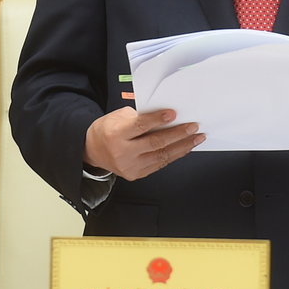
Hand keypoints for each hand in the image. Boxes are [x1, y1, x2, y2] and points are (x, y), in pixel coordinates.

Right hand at [83, 107, 204, 180]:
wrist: (93, 150)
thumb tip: (166, 117)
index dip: (158, 120)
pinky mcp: (135, 174)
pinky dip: (173, 155)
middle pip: (155, 143)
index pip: (140, 127)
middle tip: (193, 127)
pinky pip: (159, 164)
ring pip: (161, 156)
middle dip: (177, 134)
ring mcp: (129, 166)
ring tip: (196, 138)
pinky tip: (184, 148)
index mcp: (116, 134)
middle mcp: (122, 152)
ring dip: (182, 147)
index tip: (174, 114)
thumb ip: (140, 116)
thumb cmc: (108, 129)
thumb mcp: (118, 116)